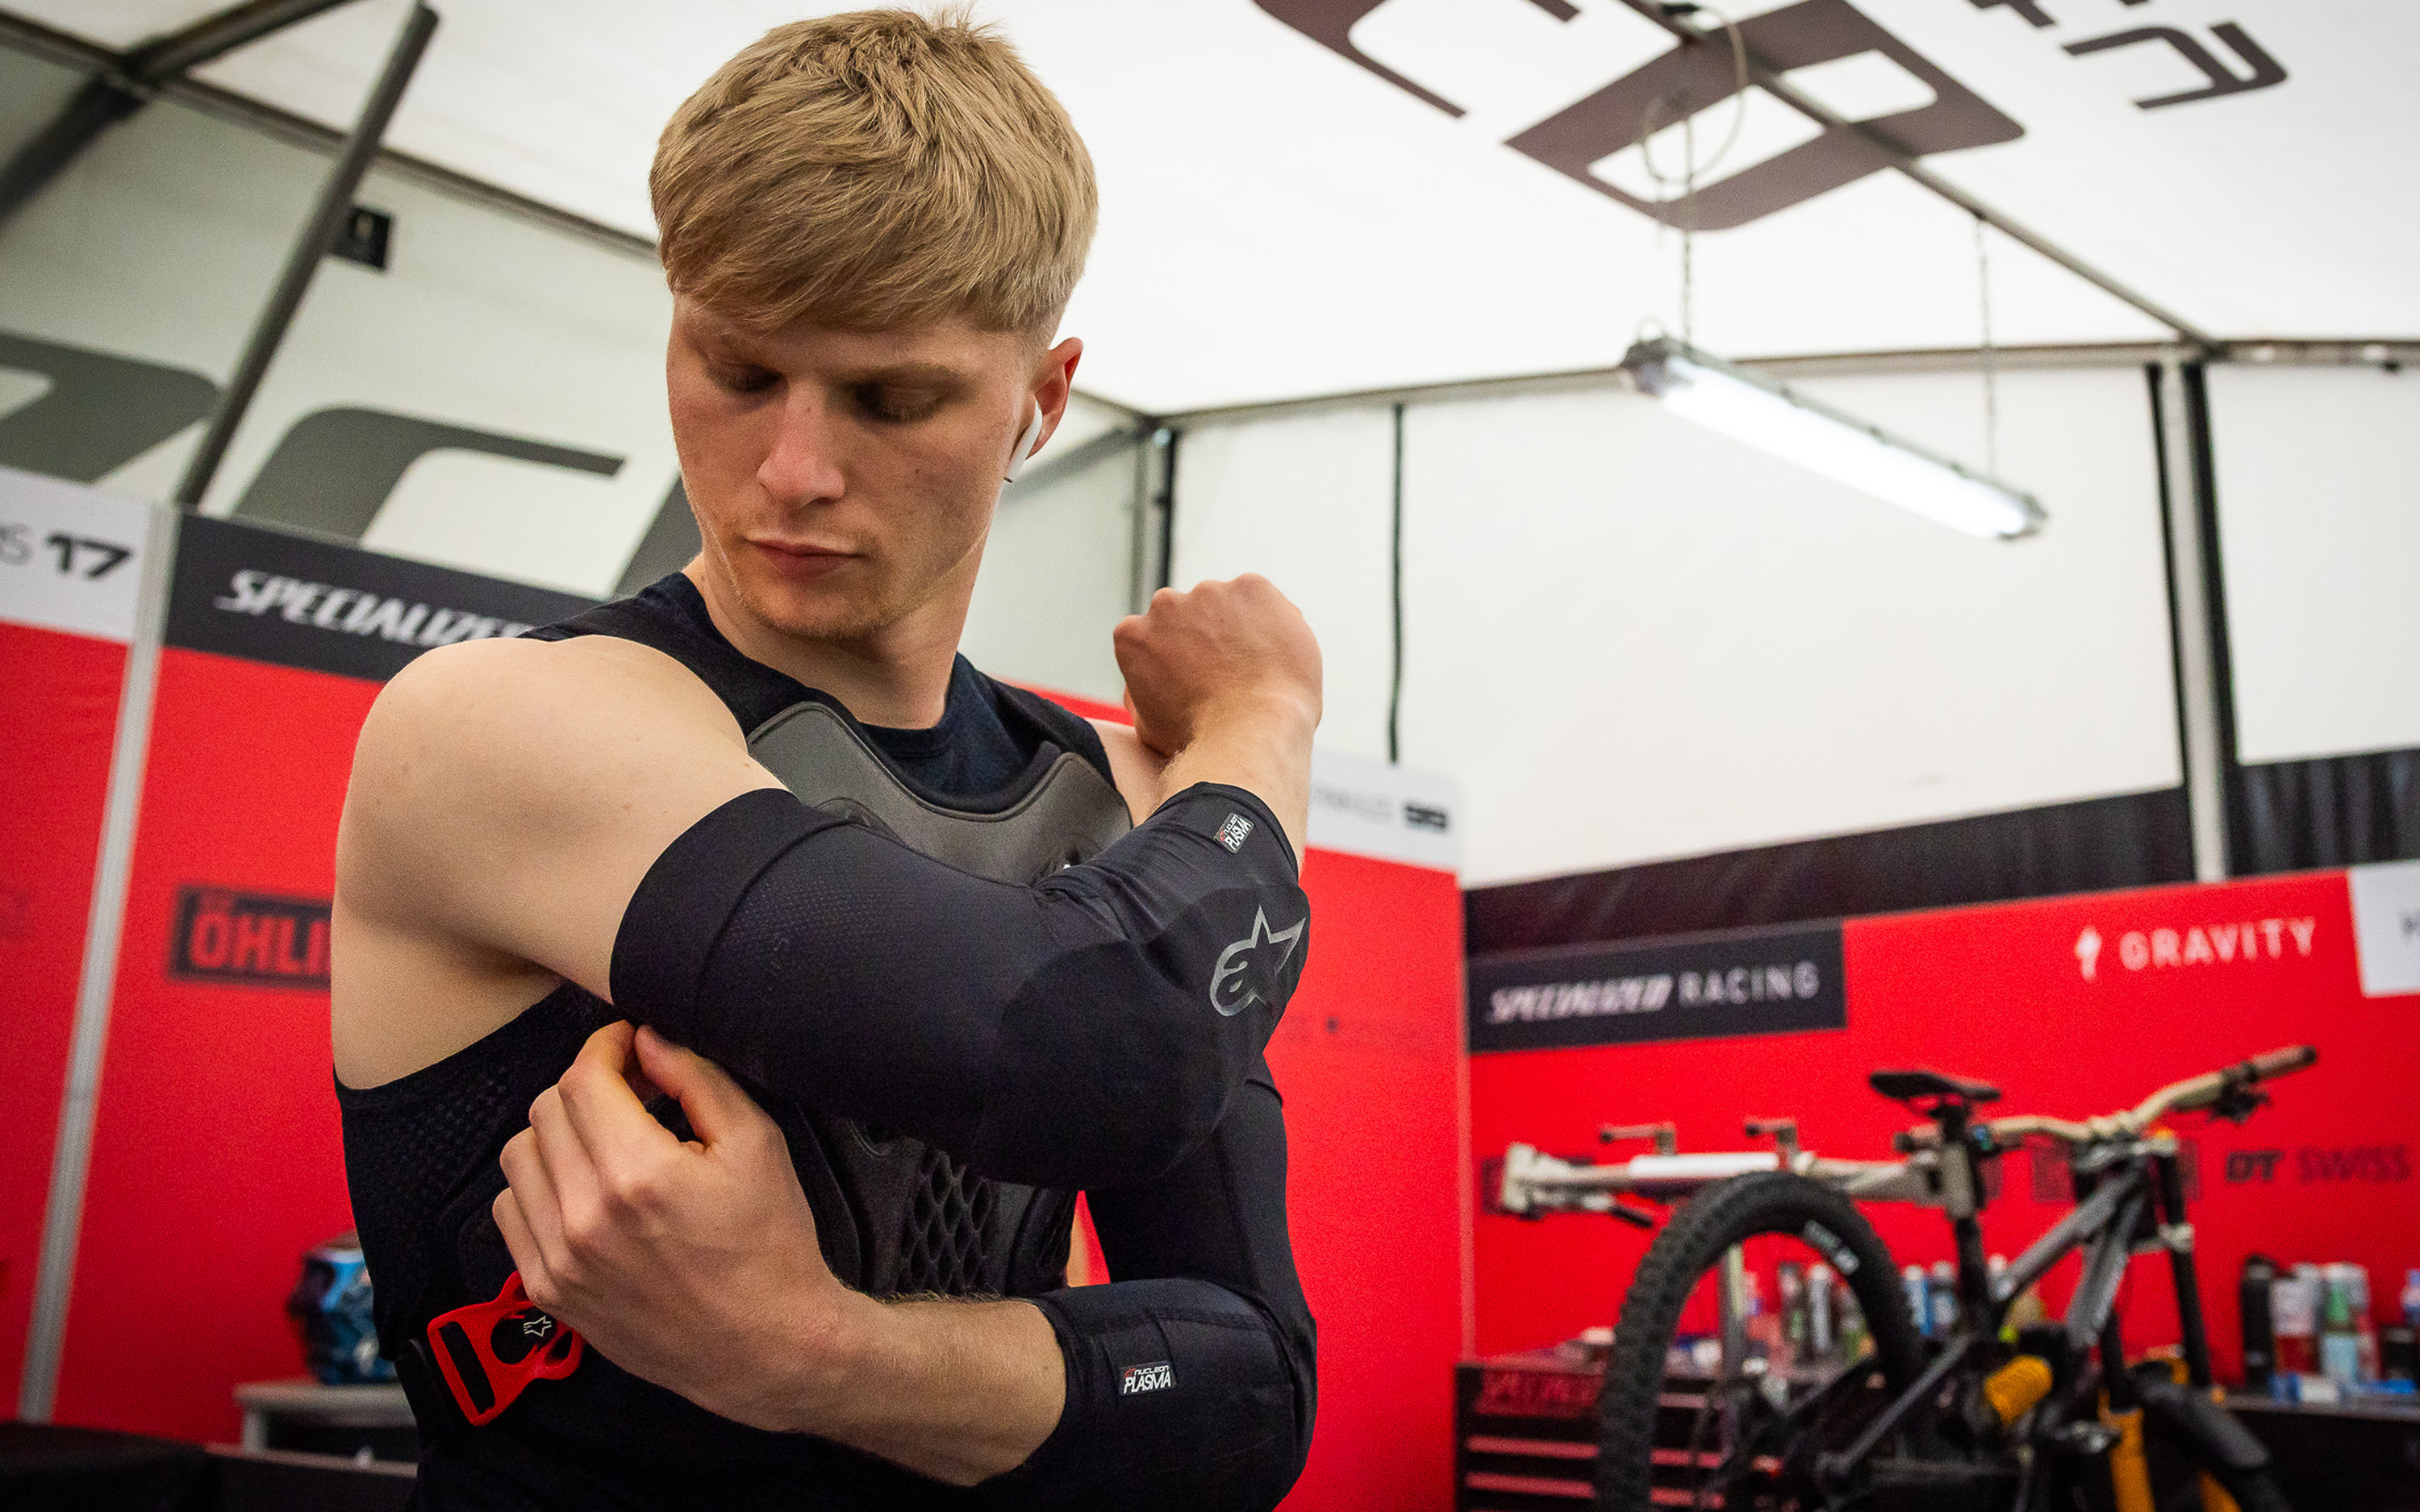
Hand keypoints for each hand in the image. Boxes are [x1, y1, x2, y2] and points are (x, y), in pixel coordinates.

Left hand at [494, 1021, 870, 1431]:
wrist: (764, 1346)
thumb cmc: (770, 1246)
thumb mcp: (757, 1144)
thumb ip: (698, 1079)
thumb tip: (648, 1040)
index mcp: (640, 1174)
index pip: (583, 1079)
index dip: (605, 1047)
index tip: (628, 1047)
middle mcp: (586, 1217)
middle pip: (547, 1110)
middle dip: (587, 1087)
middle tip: (629, 1092)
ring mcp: (559, 1258)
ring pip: (518, 1156)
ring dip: (557, 1134)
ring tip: (604, 1142)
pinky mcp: (548, 1290)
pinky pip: (510, 1212)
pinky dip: (538, 1186)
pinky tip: (582, 1189)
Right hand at [1113, 576, 1319, 759]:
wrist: (1250, 733)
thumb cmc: (1200, 741)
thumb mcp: (1147, 725)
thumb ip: (1139, 692)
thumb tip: (1139, 683)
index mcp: (1133, 635)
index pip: (1154, 638)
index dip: (1179, 658)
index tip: (1199, 680)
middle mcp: (1164, 605)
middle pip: (1189, 615)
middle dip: (1207, 637)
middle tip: (1231, 674)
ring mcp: (1209, 592)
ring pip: (1227, 605)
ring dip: (1239, 627)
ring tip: (1258, 669)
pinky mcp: (1251, 587)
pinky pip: (1263, 600)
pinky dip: (1272, 620)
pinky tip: (1277, 655)